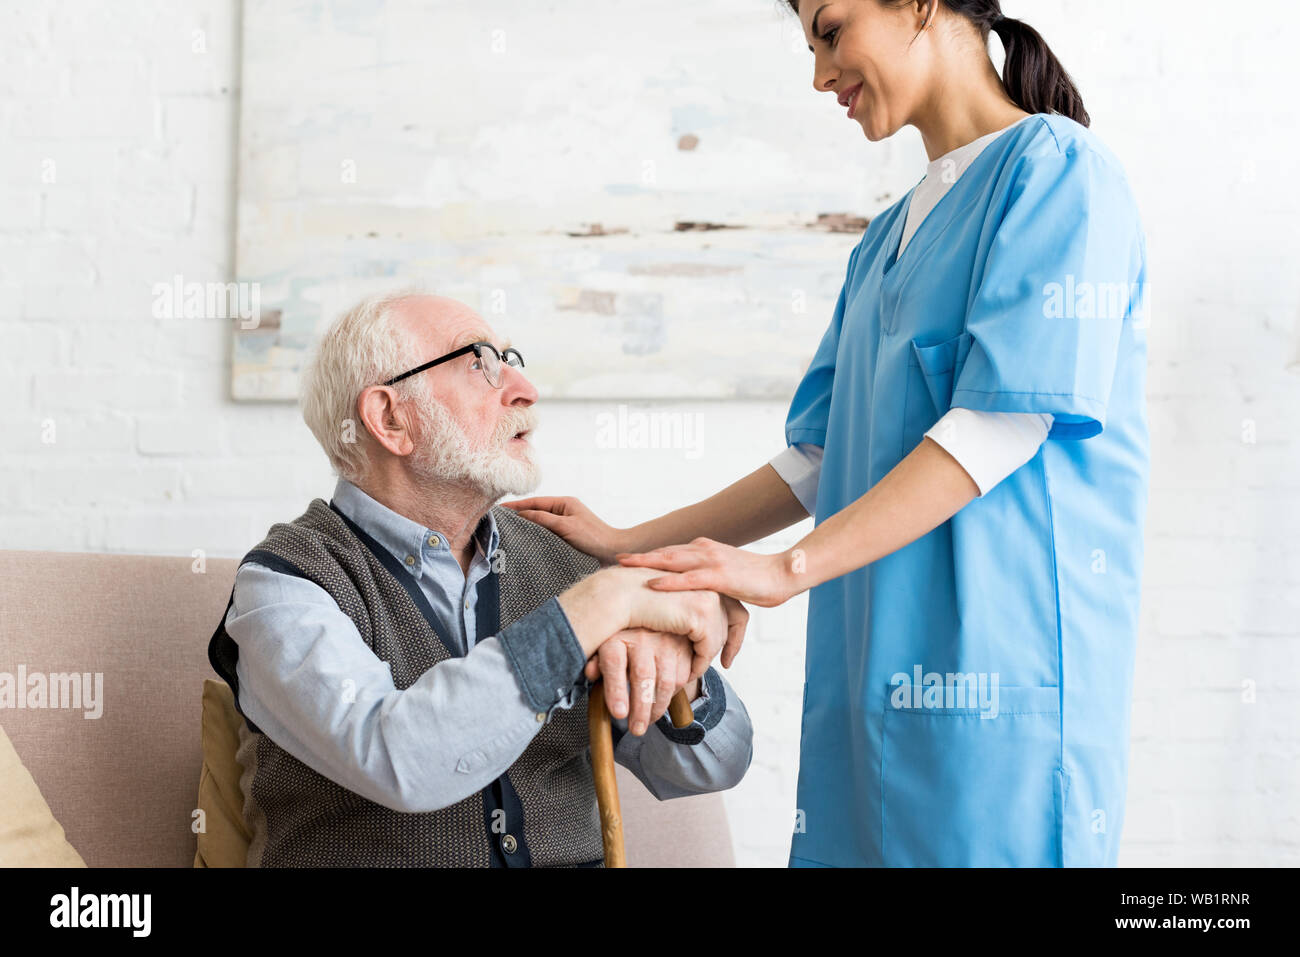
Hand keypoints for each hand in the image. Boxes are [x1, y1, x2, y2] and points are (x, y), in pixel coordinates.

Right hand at [501, 495, 628, 564]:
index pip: (535, 502)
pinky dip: (536, 535)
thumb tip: (522, 514)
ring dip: (527, 525)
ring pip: (541, 522)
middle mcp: (564, 511)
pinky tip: (526, 541)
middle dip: (519, 514)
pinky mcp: (567, 536)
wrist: (614, 552)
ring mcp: (566, 523)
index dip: (517, 505)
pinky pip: (547, 533)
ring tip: (507, 530)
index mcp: (565, 503)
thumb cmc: (594, 537)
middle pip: (536, 510)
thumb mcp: (566, 526)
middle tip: (499, 519)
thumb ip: (543, 519)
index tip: (499, 508)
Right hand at [557, 566, 741, 681]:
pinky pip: (707, 650)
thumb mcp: (671, 600)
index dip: (734, 633)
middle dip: (724, 647)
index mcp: (707, 577)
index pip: (734, 609)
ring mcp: (708, 599)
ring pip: (718, 638)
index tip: (728, 654)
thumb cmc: (636, 598)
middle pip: (730, 624)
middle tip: (718, 665)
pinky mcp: (700, 615)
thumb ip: (688, 608)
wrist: (620, 593)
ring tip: (692, 672)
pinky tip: (686, 674)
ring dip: (706, 658)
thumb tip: (697, 629)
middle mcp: (712, 586)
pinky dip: (698, 665)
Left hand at [582, 629, 693, 735]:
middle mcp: (641, 637)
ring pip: (665, 682)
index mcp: (616, 637)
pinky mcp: (683, 649)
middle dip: (640, 709)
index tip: (619, 714)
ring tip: (648, 722)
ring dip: (658, 708)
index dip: (616, 690)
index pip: (614, 663)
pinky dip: (672, 696)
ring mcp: (664, 642)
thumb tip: (590, 673)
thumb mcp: (604, 650)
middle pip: (642, 676)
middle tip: (636, 730)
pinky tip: (661, 701)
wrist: (651, 621)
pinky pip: (681, 679)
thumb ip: (597, 663)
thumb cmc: (622, 643)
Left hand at [617, 537, 800, 608]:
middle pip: (665, 552)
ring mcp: (712, 561)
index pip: (671, 552)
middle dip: (640, 556)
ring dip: (646, 563)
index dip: (649, 556)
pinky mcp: (721, 576)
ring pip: (672, 561)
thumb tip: (694, 590)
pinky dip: (669, 581)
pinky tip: (652, 584)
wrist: (784, 574)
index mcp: (705, 550)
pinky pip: (690, 579)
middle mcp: (705, 550)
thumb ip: (708, 578)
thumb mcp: (727, 575)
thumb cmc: (758, 579)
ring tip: (624, 566)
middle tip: (617, 558)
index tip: (628, 560)